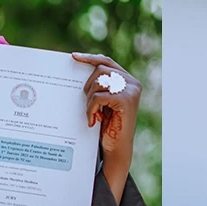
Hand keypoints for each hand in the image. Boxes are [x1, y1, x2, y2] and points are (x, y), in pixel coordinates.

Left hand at [72, 52, 141, 203]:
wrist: (116, 148)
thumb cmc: (108, 126)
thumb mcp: (103, 102)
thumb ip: (100, 86)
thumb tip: (80, 67)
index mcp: (128, 80)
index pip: (106, 62)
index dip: (90, 58)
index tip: (73, 57)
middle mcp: (132, 83)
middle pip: (100, 69)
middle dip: (88, 85)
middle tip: (87, 102)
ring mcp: (131, 90)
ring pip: (99, 81)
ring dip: (90, 98)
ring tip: (93, 113)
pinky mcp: (126, 99)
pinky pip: (98, 96)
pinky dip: (91, 108)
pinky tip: (94, 120)